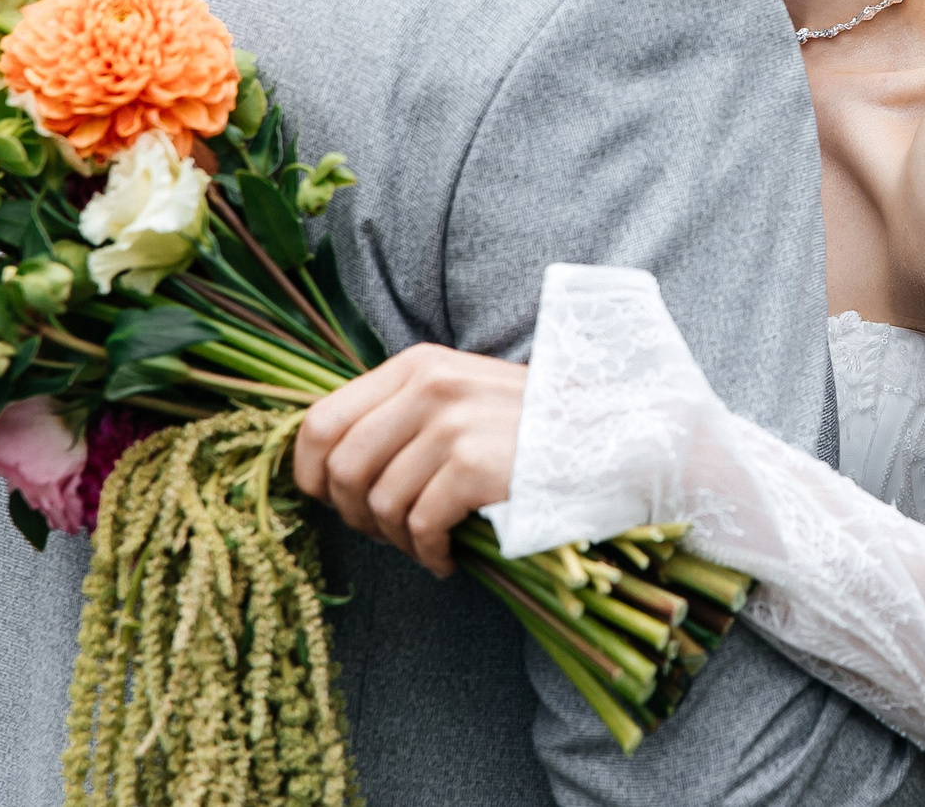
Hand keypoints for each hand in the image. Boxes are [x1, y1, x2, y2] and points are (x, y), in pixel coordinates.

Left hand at [292, 342, 525, 574]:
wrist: (614, 436)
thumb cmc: (532, 428)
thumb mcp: (461, 396)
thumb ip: (401, 415)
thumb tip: (328, 468)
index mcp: (417, 366)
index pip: (321, 421)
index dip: (310, 474)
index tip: (331, 502)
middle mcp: (429, 386)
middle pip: (341, 468)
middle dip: (355, 515)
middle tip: (388, 532)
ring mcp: (452, 424)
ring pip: (380, 504)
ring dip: (397, 541)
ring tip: (428, 545)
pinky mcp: (475, 466)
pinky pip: (420, 526)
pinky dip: (429, 554)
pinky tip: (450, 557)